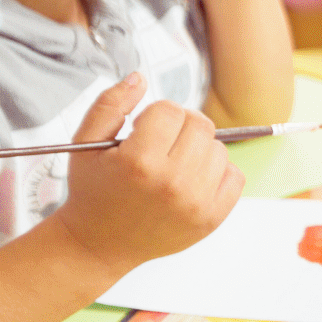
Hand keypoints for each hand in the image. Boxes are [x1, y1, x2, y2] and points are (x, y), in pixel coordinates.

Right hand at [51, 74, 245, 277]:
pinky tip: (192, 179)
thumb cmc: (93, 191)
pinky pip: (235, 176)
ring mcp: (196, 203)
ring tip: (173, 164)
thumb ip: (110, 104)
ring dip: (198, 149)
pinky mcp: (212, 218)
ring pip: (219, 149)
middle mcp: (172, 183)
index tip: (143, 130)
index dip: (155, 115)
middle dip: (180, 127)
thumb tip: (140, 77)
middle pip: (200, 125)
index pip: (171, 110)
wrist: (99, 244)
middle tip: (161, 144)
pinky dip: (218, 172)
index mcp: (139, 161)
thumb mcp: (86, 143)